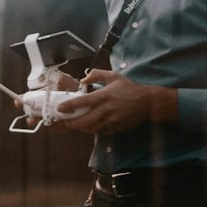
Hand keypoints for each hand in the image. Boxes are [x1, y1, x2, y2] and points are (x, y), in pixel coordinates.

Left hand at [57, 69, 177, 133]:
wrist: (147, 102)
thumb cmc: (129, 88)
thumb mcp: (114, 76)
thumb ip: (97, 74)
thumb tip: (83, 80)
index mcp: (104, 95)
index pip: (82, 102)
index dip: (69, 106)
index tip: (60, 108)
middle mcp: (106, 109)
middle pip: (84, 120)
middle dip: (72, 123)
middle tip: (66, 121)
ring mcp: (111, 120)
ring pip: (91, 128)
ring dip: (81, 128)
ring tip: (76, 125)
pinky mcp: (116, 128)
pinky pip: (101, 132)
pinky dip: (93, 130)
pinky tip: (90, 127)